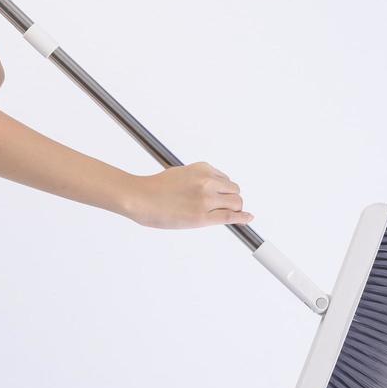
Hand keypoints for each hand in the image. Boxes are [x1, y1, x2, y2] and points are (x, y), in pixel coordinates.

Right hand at [128, 161, 253, 228]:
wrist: (139, 198)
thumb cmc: (154, 188)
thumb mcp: (180, 174)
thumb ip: (197, 179)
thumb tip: (211, 190)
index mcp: (202, 168)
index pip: (224, 179)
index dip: (224, 190)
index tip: (223, 197)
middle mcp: (207, 181)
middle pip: (234, 190)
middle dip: (231, 198)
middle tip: (223, 207)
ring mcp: (206, 199)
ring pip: (236, 203)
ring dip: (234, 208)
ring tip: (227, 214)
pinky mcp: (203, 216)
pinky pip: (231, 216)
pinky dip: (242, 218)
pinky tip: (247, 219)